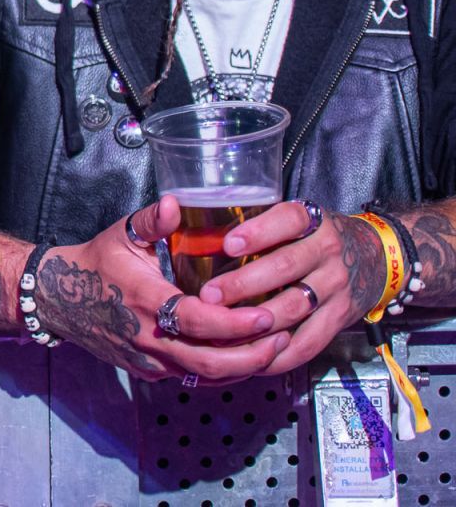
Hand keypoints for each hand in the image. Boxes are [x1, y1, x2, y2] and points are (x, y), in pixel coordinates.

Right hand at [38, 197, 286, 382]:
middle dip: (253, 355)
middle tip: (284, 337)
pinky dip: (224, 372)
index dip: (236, 324)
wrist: (59, 299)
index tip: (268, 314)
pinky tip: (246, 357)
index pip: (197, 322)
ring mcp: (149, 360)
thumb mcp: (121, 235)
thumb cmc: (96, 263)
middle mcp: (148, 338)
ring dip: (244, 367)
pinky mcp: (150, 372)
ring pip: (204, 377)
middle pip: (208, 363)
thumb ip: (151, 220)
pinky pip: (193, 378)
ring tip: (276, 348)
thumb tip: (176, 202)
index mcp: (144, 301)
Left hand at [200, 201, 386, 375]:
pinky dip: (280, 353)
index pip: (289, 220)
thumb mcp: (299, 219)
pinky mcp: (339, 318)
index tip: (228, 244)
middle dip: (243, 283)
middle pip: (285, 267)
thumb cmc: (318, 238)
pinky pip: (309, 341)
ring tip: (223, 326)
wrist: (377, 258)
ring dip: (256, 320)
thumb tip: (198, 231)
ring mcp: (336, 287)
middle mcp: (327, 252)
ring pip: (294, 306)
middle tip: (209, 295)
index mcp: (313, 222)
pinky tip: (252, 355)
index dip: (258, 232)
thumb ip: (261, 224)